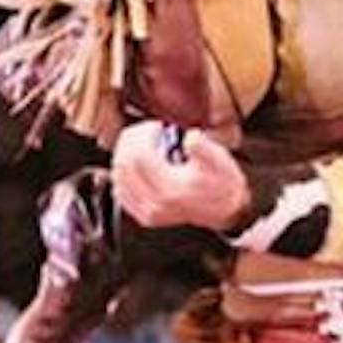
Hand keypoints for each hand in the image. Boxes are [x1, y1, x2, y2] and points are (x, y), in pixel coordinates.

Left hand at [112, 122, 251, 233]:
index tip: (156, 126)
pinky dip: (123, 172)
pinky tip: (135, 162)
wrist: (225, 208)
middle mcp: (156, 205)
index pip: (138, 157)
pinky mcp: (144, 216)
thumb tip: (189, 137)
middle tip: (147, 130)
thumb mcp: (218, 159)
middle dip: (131, 141)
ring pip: (117, 177)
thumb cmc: (221, 181)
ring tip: (141, 143)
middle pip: (123, 165)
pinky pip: (120, 191)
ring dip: (124, 154)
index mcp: (172, 190)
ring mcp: (148, 213)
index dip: (143, 135)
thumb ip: (203, 147)